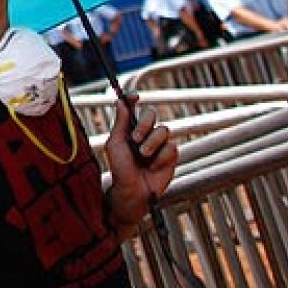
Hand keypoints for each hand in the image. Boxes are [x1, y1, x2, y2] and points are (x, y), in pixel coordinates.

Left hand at [104, 92, 177, 229]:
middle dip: (145, 124)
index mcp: (129, 129)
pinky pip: (171, 147)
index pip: (133, 109)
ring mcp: (159, 145)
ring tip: (143, 156)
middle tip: (135, 139)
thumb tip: (119, 101)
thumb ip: (120, 123)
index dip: (133, 99)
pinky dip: (161, 157)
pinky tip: (154, 166)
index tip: (134, 96)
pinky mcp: (170, 157)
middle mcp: (145, 134)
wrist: (132, 191)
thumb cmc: (120, 169)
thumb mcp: (116, 144)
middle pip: (152, 114)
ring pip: (163, 130)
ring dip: (152, 143)